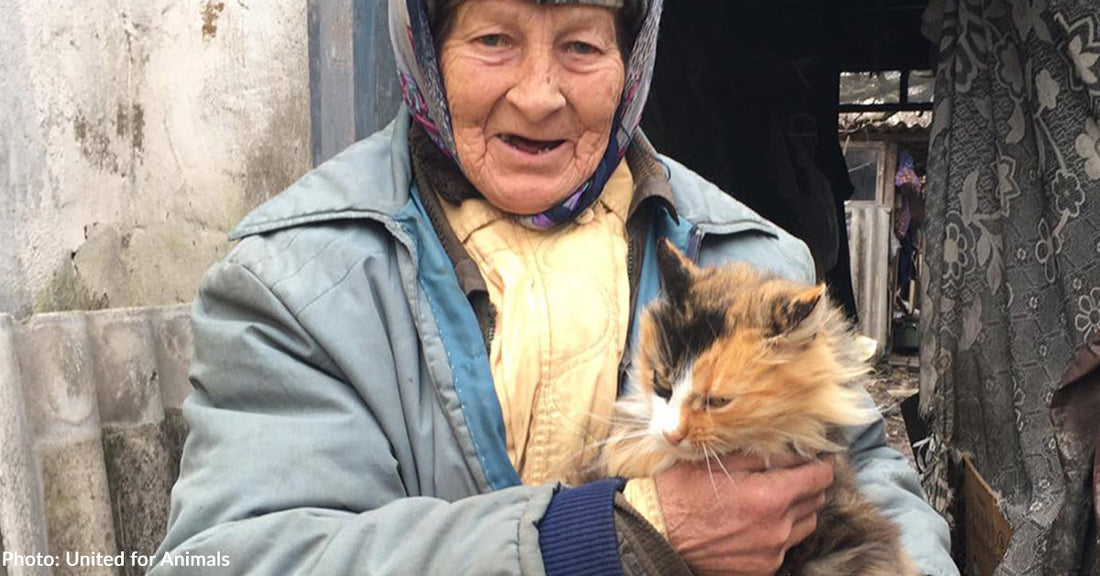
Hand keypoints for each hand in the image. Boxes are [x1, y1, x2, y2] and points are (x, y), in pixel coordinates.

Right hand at [654, 453, 833, 575]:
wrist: (656, 531)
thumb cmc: (682, 491)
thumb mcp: (721, 460)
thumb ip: (765, 453)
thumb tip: (797, 447)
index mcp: (770, 497)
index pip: (820, 477)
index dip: (820, 463)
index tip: (814, 457)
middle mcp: (776, 529)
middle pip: (816, 501)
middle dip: (806, 484)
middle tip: (787, 474)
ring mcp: (770, 554)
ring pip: (805, 526)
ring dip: (796, 510)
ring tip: (769, 499)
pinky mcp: (760, 569)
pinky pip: (784, 547)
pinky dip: (778, 532)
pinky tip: (754, 521)